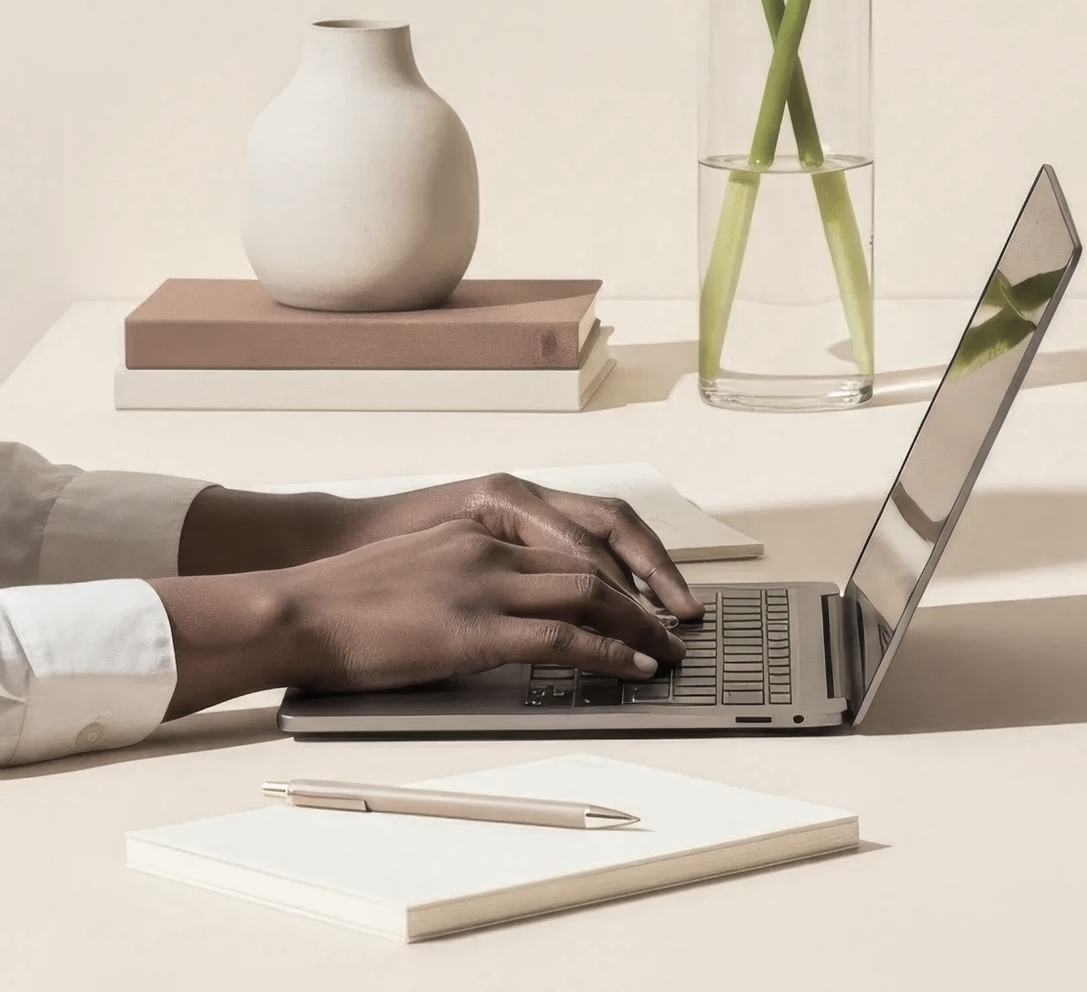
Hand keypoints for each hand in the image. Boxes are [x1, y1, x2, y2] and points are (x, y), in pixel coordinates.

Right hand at [180, 473, 701, 619]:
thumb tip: (505, 614)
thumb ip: (468, 580)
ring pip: (590, 595)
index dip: (621, 569)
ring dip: (638, 626)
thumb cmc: (344, 603)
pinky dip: (606, 653)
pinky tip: (631, 668)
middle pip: (595, 563)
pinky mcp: (474, 631)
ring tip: (666, 651)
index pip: (572, 542)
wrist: (294, 611)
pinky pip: (562, 639)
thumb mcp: (419, 572)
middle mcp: (492, 551)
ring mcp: (485, 588)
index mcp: (480, 534)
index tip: (648, 593)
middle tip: (677, 623)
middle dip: (645, 595)